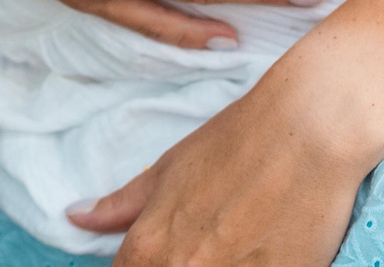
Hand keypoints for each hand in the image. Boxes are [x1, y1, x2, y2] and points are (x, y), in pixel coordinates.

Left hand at [71, 42, 383, 265]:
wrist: (308, 130)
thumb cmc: (236, 141)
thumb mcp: (169, 170)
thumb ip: (121, 205)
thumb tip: (76, 218)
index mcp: (149, 248)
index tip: (164, 254)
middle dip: (178, 265)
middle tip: (210, 241)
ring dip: (216, 266)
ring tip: (234, 243)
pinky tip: (257, 254)